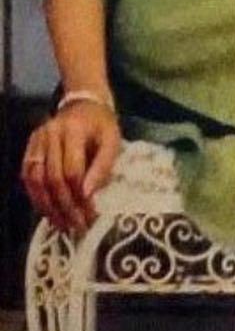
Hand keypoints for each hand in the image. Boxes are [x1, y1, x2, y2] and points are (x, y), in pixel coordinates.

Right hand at [20, 101, 120, 233]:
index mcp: (74, 130)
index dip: (80, 195)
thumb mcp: (112, 140)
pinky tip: (48, 211)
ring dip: (47, 207)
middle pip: (52, 178)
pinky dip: (37, 197)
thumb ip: (103, 166)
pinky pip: (27, 177)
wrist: (84, 104)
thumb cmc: (101, 125)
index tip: (90, 215)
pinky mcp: (29, 147)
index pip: (72, 170)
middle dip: (65, 206)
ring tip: (62, 225)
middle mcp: (50, 134)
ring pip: (35, 181)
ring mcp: (36, 140)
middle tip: (77, 226)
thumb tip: (88, 195)